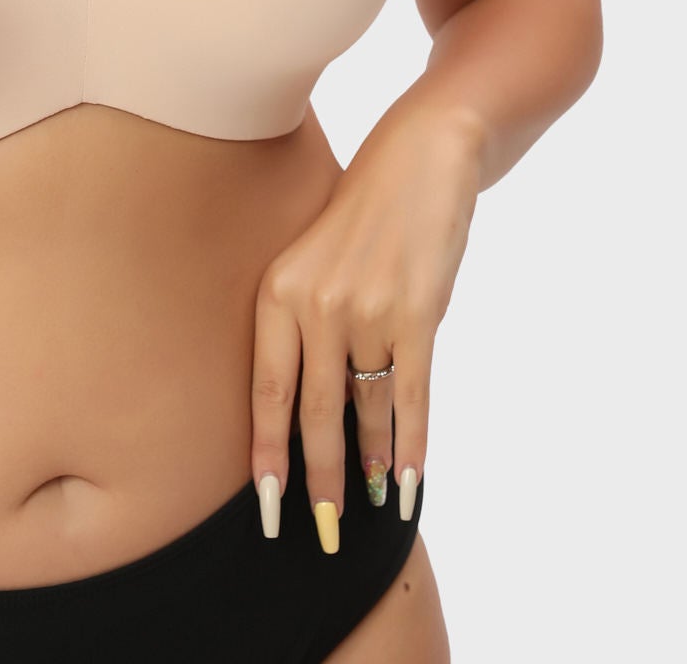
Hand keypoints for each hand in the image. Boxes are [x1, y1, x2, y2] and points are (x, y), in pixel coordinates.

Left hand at [250, 101, 480, 545]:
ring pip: (366, 410)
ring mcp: (366, 309)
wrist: (420, 153)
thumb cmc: (363, 212)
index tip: (266, 504)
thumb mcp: (311, 256)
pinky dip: (410, 445)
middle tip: (321, 532)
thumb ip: (303, 319)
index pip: (266, 390)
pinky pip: (411, 395)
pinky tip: (407, 483)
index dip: (267, 453)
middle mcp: (315, 304)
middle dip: (318, 479)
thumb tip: (307, 404)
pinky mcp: (417, 313)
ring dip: (368, 464)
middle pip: (314, 413)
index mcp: (278, 290)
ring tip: (368, 508)